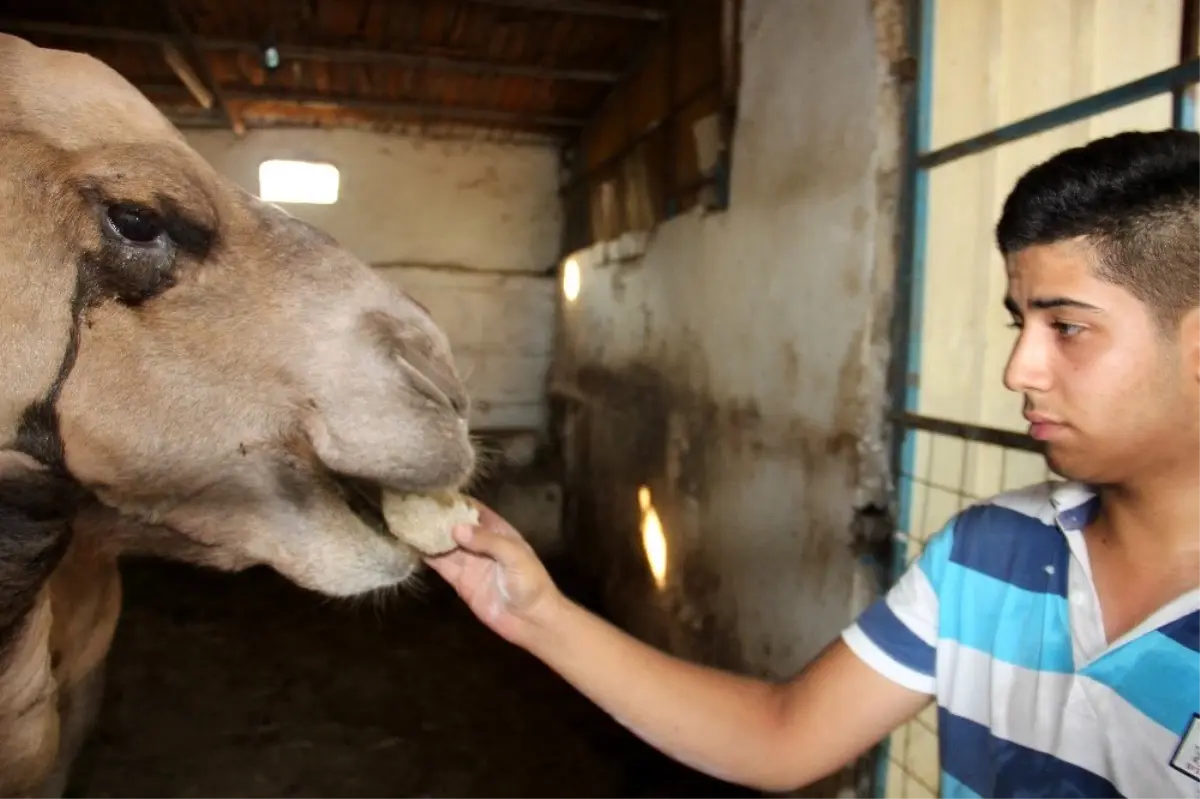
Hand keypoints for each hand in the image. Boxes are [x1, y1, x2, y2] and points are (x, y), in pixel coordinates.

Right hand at [423, 501, 561, 646]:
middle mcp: (481, 542)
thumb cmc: (530, 583)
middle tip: (411, 503)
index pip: (473, 509)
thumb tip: (455, 528)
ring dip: (427, 534)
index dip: (455, 500)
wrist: (532, 621)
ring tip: (405, 520)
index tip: (431, 490)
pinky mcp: (460, 580)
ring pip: (444, 543)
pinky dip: (427, 555)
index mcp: (498, 530)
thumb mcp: (514, 556)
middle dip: (436, 515)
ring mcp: (469, 561)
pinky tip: (410, 544)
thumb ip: (487, 541)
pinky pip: (441, 564)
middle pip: (455, 525)